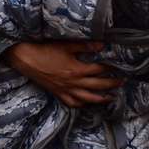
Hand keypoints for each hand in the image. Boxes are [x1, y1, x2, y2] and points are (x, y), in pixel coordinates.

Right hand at [3, 40, 121, 108]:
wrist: (26, 59)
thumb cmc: (45, 50)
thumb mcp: (66, 45)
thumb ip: (85, 46)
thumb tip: (102, 44)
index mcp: (76, 70)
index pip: (98, 70)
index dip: (109, 67)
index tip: (118, 66)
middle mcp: (73, 83)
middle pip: (97, 85)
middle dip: (111, 84)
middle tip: (121, 82)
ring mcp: (65, 90)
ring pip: (87, 98)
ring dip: (101, 99)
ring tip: (110, 97)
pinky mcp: (58, 93)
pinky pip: (72, 103)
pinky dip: (81, 104)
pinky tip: (87, 102)